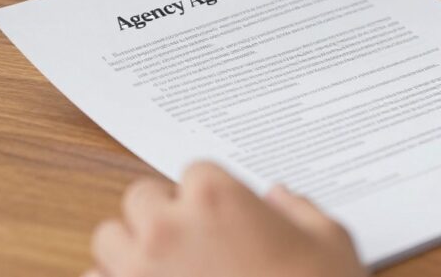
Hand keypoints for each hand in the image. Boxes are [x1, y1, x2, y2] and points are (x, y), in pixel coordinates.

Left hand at [85, 162, 366, 276]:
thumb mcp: (330, 242)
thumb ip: (299, 212)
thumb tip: (281, 199)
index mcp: (216, 197)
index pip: (194, 172)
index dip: (211, 196)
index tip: (223, 217)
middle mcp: (168, 227)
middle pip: (141, 199)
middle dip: (163, 216)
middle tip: (192, 242)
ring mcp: (139, 272)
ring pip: (109, 240)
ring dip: (131, 251)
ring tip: (165, 271)